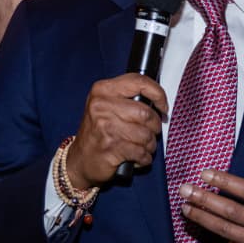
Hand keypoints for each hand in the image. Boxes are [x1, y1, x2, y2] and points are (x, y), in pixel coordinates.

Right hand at [63, 74, 167, 189]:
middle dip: (155, 126)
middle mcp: (101, 106)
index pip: (138, 82)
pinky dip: (145, 158)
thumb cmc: (97, 132)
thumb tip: (157, 101)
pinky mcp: (111, 148)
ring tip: (142, 146)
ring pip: (146, 135)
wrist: (80, 160)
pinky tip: (138, 157)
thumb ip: (127, 98)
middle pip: (146, 113)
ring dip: (150, 144)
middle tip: (151, 131)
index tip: (163, 106)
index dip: (158, 94)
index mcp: (102, 90)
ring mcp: (106, 127)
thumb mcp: (105, 106)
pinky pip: (141, 152)